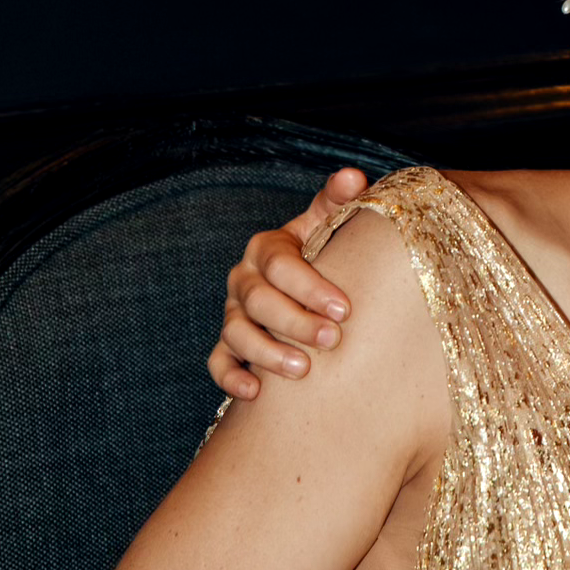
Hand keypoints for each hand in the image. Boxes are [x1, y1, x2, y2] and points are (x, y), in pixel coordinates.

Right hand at [206, 168, 369, 399]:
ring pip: (236, 334)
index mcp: (268, 248)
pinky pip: (218, 363)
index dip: (310, 287)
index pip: (280, 264)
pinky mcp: (228, 346)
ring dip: (267, 353)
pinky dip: (231, 378)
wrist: (313, 289)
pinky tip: (255, 393)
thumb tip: (351, 176)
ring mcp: (234, 314)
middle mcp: (244, 279)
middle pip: (258, 301)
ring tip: (303, 370)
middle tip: (332, 339)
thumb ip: (339, 201)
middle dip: (294, 322)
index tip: (344, 309)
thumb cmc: (327, 254)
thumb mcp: (331, 224)